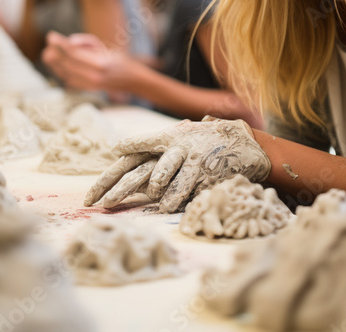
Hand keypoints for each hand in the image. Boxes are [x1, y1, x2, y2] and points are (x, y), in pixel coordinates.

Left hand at [42, 31, 135, 94]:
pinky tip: (56, 65)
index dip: (60, 43)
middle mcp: (94, 76)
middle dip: (55, 54)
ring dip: (54, 64)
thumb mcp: (106, 46)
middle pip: (67, 63)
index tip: (50, 36)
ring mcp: (90, 85)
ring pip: (65, 73)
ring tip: (48, 54)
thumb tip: (70, 41)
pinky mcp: (87, 89)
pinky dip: (61, 72)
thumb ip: (88, 42)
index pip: (74, 52)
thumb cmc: (119, 59)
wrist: (132, 80)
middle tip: (47, 46)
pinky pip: (69, 80)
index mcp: (100, 62)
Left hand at [82, 117, 270, 212]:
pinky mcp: (205, 176)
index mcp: (170, 136)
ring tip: (126, 207)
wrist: (244, 143)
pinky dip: (174, 201)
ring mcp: (192, 162)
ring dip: (146, 195)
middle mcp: (178, 147)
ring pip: (165, 179)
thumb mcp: (183, 138)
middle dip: (118, 187)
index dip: (120, 158)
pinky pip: (186, 191)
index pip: (139, 148)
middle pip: (141, 169)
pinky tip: (164, 209)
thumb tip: (127, 157)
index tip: (103, 168)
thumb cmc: (208, 142)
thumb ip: (160, 149)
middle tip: (101, 203)